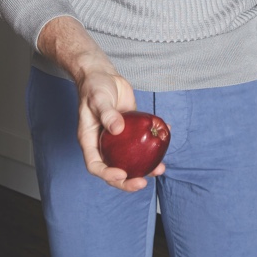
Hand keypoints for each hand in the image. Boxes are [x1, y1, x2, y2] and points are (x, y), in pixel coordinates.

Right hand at [38, 16, 161, 191]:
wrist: (103, 74)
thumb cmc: (94, 86)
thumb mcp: (98, 98)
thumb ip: (107, 113)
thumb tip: (117, 129)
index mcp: (90, 141)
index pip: (95, 165)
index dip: (108, 174)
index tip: (122, 174)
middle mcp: (104, 144)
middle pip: (114, 169)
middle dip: (129, 180)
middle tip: (143, 182)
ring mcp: (118, 139)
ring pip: (130, 160)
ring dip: (146, 167)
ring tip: (161, 169)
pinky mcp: (130, 130)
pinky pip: (142, 142)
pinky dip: (154, 143)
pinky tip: (166, 132)